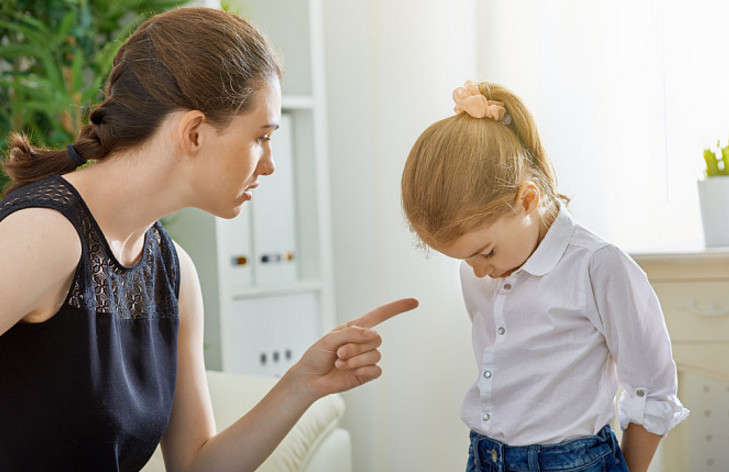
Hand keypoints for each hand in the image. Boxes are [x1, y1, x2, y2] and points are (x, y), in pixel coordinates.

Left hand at [293, 298, 418, 399]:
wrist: (310, 379)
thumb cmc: (316, 356)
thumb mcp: (330, 339)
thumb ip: (352, 333)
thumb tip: (374, 334)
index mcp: (355, 328)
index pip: (380, 315)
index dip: (397, 308)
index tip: (414, 302)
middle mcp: (363, 342)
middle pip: (376, 339)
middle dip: (356, 346)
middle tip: (339, 353)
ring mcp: (366, 358)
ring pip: (375, 355)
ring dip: (355, 360)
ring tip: (339, 363)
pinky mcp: (366, 373)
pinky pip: (376, 370)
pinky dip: (362, 370)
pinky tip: (349, 372)